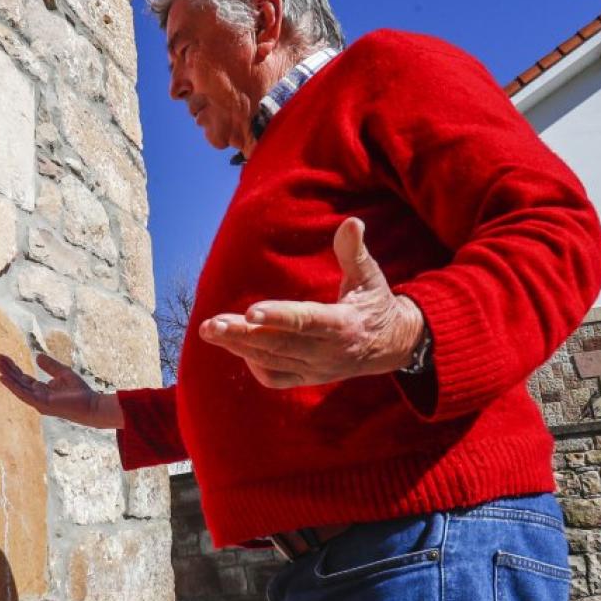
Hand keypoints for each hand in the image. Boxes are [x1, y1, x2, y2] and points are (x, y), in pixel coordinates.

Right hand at [0, 351, 124, 428]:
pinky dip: (13, 386)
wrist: (91, 406)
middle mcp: (37, 397)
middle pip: (18, 381)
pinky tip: (3, 378)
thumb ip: (50, 366)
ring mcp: (38, 401)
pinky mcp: (41, 403)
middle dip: (7, 370)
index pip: (23, 378)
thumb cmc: (80, 393)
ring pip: (18, 387)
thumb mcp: (63, 373)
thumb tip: (37, 356)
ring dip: (7, 377)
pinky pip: (24, 394)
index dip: (13, 368)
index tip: (3, 357)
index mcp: (41, 391)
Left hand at [197, 217, 425, 388]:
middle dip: (243, 334)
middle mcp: (328, 352)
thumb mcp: (370, 276)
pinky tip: (237, 346)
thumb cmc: (375, 303)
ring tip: (210, 330)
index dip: (279, 317)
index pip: (307, 321)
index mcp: (343, 324)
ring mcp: (316, 369)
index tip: (250, 310)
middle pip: (280, 345)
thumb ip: (355, 251)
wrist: (391, 345)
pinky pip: (276, 378)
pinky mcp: (308, 379)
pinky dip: (254, 365)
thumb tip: (352, 222)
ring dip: (239, 346)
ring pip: (272, 360)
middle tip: (210, 325)